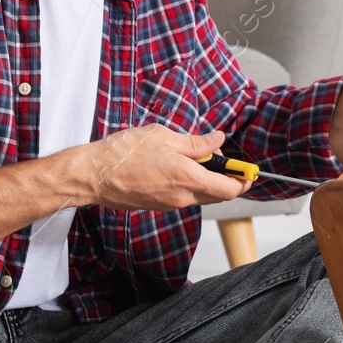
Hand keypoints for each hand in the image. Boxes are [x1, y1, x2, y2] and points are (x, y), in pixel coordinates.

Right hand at [72, 127, 251, 210]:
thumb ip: (196, 143)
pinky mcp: (158, 205)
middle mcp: (182, 197)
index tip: (248, 170)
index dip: (243, 180)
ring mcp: (169, 204)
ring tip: (191, 154)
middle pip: (218, 194)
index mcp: (188, 179)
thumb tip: (218, 140)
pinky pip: (183, 195)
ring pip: (200, 194)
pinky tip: (174, 164)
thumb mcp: (164, 137)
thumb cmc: (124, 152)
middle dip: (226, 177)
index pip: (229, 189)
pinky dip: (188, 182)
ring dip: (205, 178)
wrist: (94, 175)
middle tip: (218, 155)